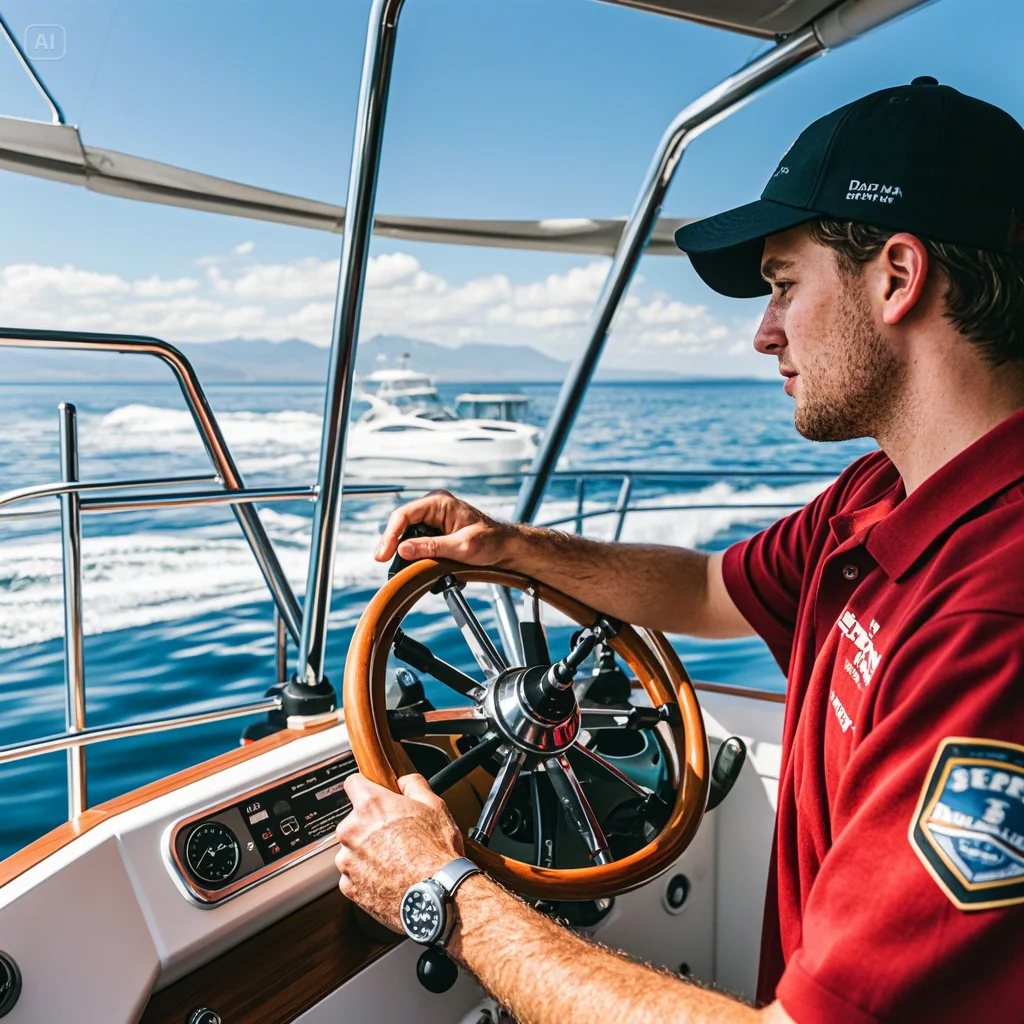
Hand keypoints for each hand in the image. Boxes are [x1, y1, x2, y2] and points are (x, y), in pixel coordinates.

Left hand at [335, 772, 463, 931]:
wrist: (436, 895)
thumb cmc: (435, 852)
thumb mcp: (434, 805)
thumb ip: (414, 785)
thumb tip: (404, 781)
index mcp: (371, 806)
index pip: (353, 783)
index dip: (366, 787)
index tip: (373, 794)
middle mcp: (352, 831)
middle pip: (354, 820)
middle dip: (370, 825)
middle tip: (396, 834)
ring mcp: (348, 861)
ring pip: (353, 849)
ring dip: (367, 852)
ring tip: (396, 860)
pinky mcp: (349, 887)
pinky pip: (354, 875)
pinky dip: (367, 876)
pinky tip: (390, 877)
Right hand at [375, 490, 517, 566]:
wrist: (506, 548)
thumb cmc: (491, 542)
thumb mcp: (461, 547)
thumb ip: (432, 547)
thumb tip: (402, 550)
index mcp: (440, 502)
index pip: (404, 515)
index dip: (390, 535)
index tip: (383, 555)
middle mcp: (434, 506)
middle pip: (402, 523)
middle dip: (392, 543)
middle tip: (383, 562)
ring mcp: (434, 517)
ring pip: (407, 532)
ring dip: (401, 548)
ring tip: (395, 565)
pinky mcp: (436, 530)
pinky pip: (416, 538)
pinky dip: (412, 551)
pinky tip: (410, 563)